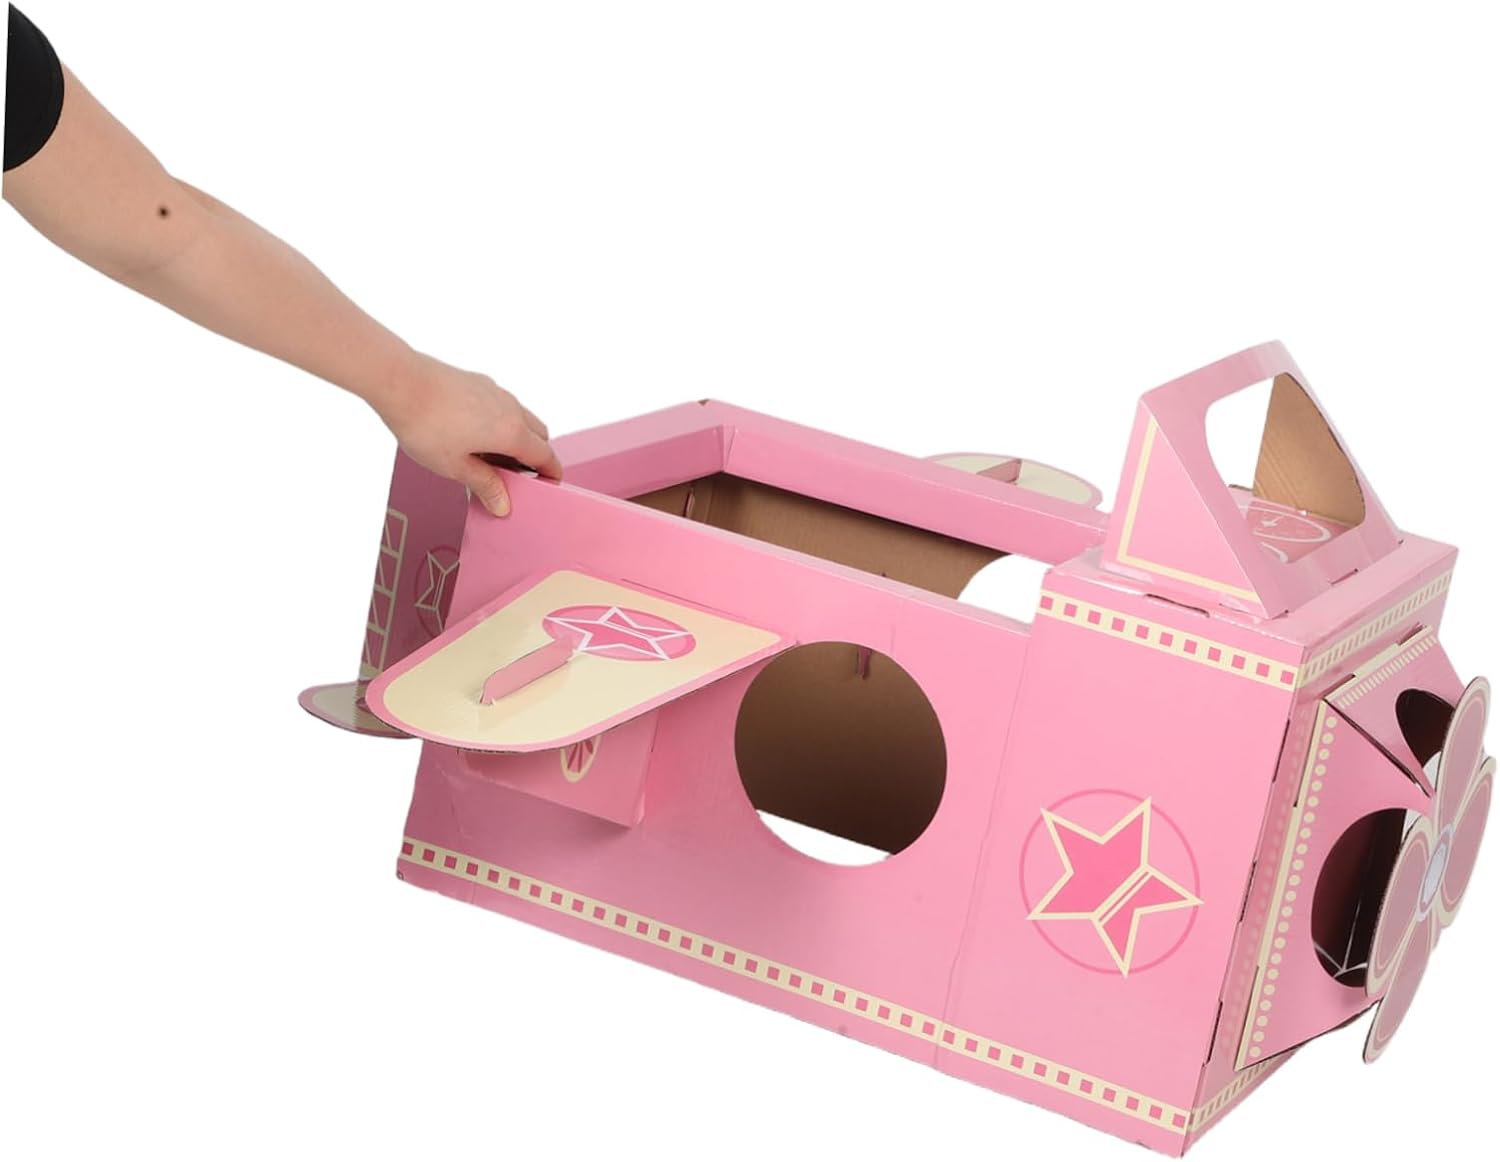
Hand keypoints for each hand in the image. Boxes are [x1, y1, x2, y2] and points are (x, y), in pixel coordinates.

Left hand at [373, 348, 562, 516]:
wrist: (400, 381)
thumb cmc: (425, 424)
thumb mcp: (455, 466)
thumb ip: (484, 485)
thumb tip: (503, 504)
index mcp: (512, 433)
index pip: (545, 456)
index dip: (551, 473)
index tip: (550, 484)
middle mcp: (511, 409)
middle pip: (539, 435)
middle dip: (535, 456)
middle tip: (516, 477)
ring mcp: (496, 392)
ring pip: (521, 418)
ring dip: (516, 438)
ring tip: (489, 458)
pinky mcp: (479, 383)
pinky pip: (501, 405)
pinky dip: (500, 422)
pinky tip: (472, 434)